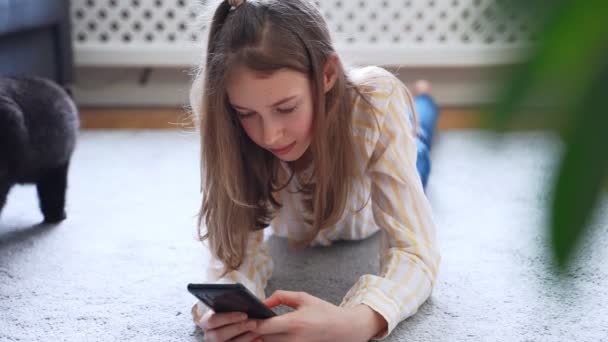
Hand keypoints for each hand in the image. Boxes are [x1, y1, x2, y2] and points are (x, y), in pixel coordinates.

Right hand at [192, 303, 260, 341]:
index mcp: (206, 322)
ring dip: (245, 337)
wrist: (233, 328)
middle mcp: (208, 335)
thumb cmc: (233, 313)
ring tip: (258, 330)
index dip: (228, 317)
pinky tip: (259, 338)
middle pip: (219, 335)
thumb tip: (249, 302)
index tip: (245, 314)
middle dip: (238, 328)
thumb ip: (233, 304)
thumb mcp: (230, 308)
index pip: (212, 320)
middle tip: (254, 322)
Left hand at [252, 291, 384, 341]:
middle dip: (256, 330)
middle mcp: (293, 339)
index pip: (265, 327)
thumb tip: (263, 302)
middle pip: (264, 338)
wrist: (342, 329)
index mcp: (295, 323)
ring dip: (264, 336)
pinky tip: (272, 333)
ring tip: (261, 326)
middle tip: (249, 320)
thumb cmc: (323, 311)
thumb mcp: (303, 298)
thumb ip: (281, 297)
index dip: (251, 323)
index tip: (245, 317)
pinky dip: (273, 340)